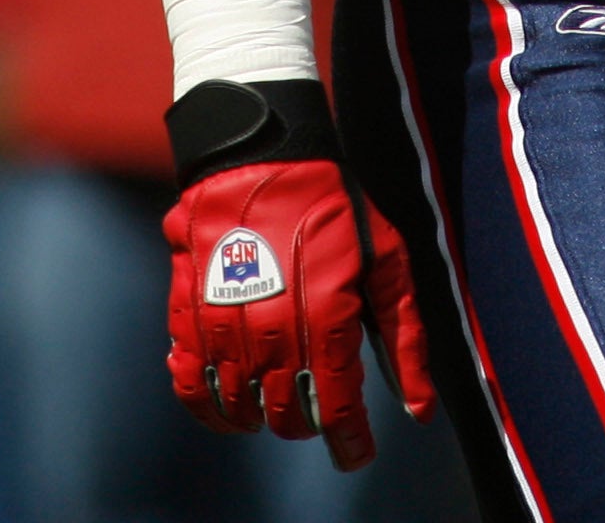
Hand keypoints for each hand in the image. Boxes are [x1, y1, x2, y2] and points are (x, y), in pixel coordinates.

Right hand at [162, 81, 434, 470]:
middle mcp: (270, 322)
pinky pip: (187, 377)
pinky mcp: (185, 305)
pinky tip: (225, 405)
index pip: (335, 403)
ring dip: (257, 419)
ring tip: (273, 412)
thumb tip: (418, 408)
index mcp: (325, 311)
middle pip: (284, 411)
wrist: (261, 149)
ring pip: (236, 403)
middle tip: (318, 415)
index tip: (356, 456)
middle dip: (305, 425)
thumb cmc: (334, 202)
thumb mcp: (387, 258)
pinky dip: (204, 403)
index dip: (348, 441)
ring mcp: (221, 316)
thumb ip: (404, 336)